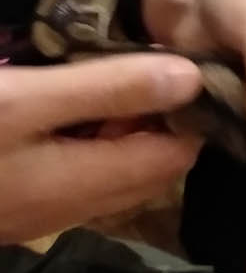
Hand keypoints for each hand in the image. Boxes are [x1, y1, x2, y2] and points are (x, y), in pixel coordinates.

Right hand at [0, 54, 200, 244]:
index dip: (195, 112)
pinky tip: (79, 103)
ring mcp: (45, 210)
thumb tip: (193, 78)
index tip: (195, 63)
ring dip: (130, 127)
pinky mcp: (23, 201)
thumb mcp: (29, 99)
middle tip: (158, 62)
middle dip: (166, 117)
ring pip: (118, 170)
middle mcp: (74, 208)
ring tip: (121, 74)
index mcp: (86, 185)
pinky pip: (83, 171)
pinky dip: (97, 138)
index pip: (178, 156)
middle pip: (152, 166)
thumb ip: (111, 89)